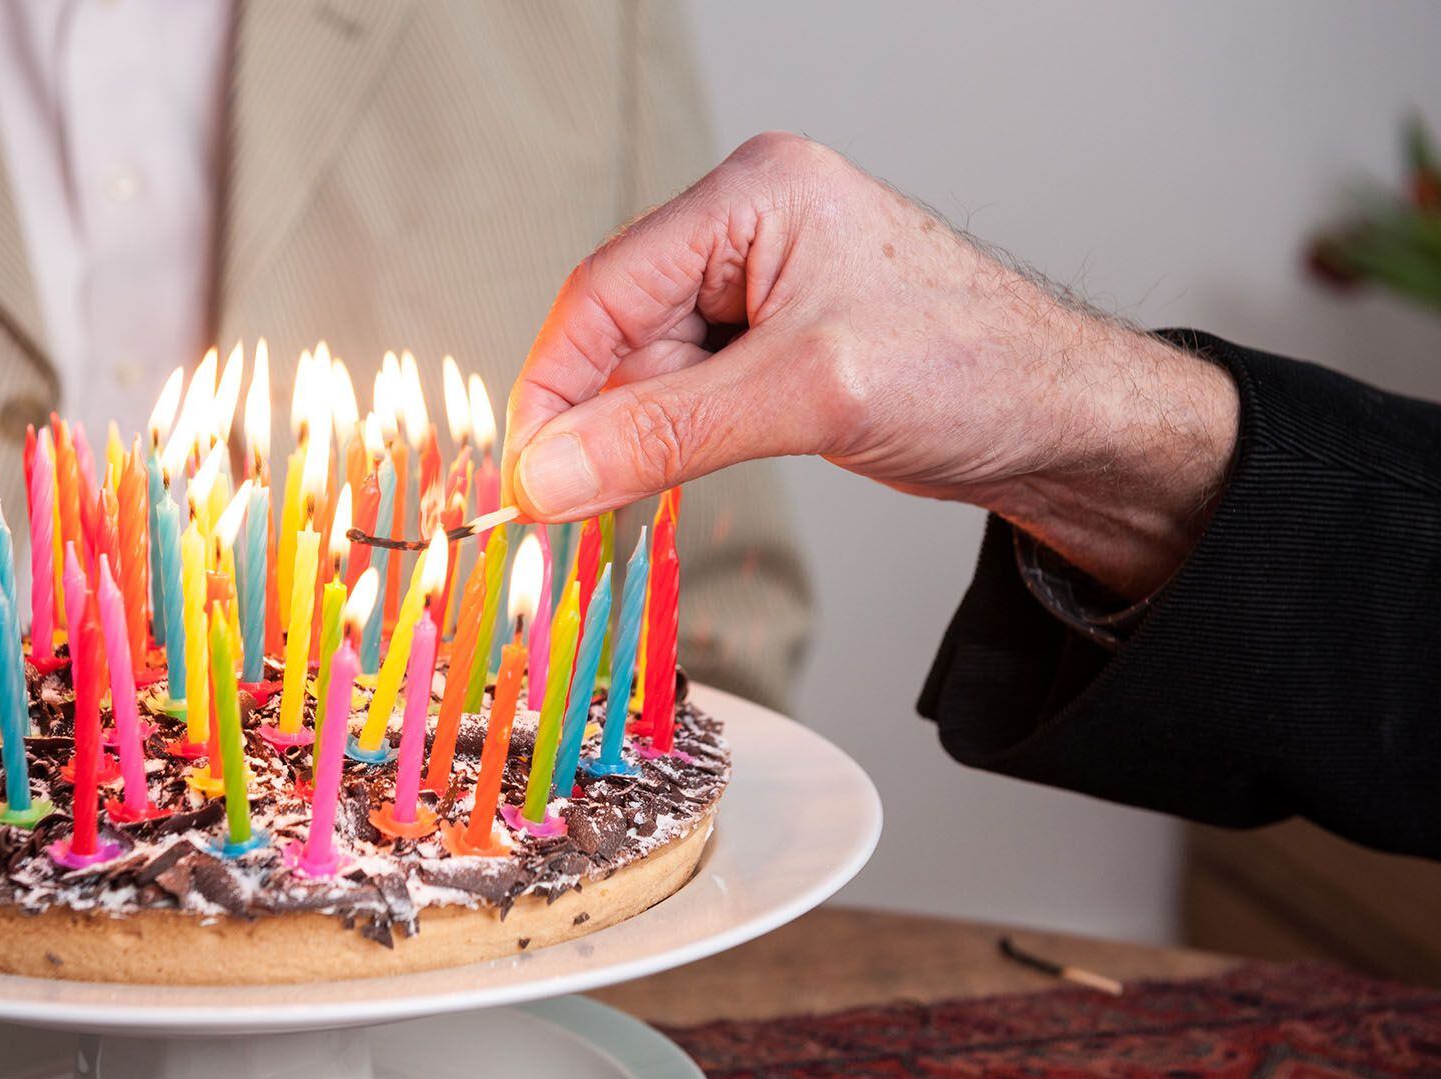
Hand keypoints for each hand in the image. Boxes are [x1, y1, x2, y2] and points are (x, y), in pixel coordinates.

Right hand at [505, 132, 1237, 597]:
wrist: (1070, 422)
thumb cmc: (978, 370)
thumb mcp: (807, 397)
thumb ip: (666, 432)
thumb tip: (550, 471)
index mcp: (755, 195)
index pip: (605, 288)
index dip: (552, 384)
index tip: (523, 471)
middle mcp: (748, 228)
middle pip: (619, 329)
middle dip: (598, 418)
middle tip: (571, 502)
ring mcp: (760, 286)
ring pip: (648, 371)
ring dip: (639, 438)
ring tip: (654, 490)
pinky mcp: (774, 342)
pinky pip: (687, 393)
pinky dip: (672, 442)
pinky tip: (680, 476)